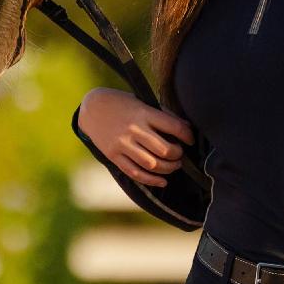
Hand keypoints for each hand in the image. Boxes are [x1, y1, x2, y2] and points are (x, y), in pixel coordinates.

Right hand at [76, 87, 195, 186]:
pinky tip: (163, 181)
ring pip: (152, 164)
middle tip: (180, 155)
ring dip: (168, 168)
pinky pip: (135, 173)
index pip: (174, 127)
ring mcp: (122, 144)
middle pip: (164, 150)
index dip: (187, 136)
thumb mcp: (142, 102)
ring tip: (174, 165)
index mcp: (144, 113)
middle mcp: (134, 129)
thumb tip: (186, 128)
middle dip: (178, 155)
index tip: (190, 140)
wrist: (92, 109)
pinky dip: (152, 180)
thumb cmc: (123, 104)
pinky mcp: (114, 156)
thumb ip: (163, 115)